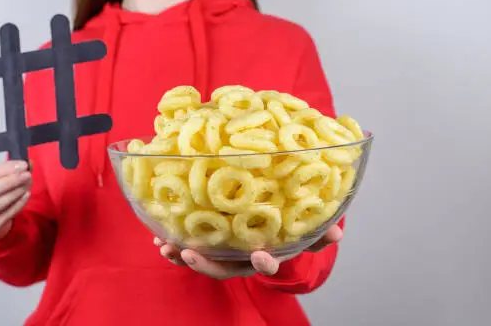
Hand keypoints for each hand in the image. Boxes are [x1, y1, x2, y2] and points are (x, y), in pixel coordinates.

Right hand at [0, 160, 31, 240]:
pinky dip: (17, 205)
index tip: (22, 164)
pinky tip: (25, 196)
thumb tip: (29, 163)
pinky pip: (2, 217)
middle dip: (10, 181)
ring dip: (14, 193)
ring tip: (27, 185)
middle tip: (27, 175)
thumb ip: (8, 170)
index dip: (4, 169)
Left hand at [155, 224, 342, 279]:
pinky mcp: (210, 243)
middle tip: (189, 253)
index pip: (267, 264)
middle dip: (206, 264)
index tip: (260, 256)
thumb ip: (320, 232)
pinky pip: (191, 247)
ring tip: (164, 247)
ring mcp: (226, 254)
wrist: (271, 227)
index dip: (264, 263)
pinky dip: (175, 243)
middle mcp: (244, 259)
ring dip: (183, 255)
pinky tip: (159, 236)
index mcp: (268, 253)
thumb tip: (337, 233)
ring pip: (204, 260)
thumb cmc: (287, 227)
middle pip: (226, 268)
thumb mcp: (305, 229)